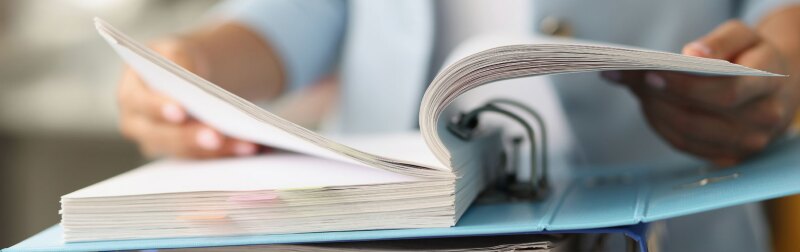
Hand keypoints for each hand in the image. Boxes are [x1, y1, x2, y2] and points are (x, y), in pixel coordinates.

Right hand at [117, 38, 259, 158]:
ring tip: (246, 144)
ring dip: (218, 150)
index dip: (160, 108)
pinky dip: (227, 153)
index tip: (181, 112)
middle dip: (193, 137)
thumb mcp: (175, 51)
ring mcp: (158, 143)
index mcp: (131, 95)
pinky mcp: (180, 154)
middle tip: (217, 136)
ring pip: (187, 152)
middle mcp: (138, 125)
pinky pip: (203, 158)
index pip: (143, 104)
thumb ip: (179, 61)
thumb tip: (193, 79)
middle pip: (164, 136)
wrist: (184, 77)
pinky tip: (250, 147)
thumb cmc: (176, 61)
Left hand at [602, 20, 799, 165]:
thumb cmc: (752, 57)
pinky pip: (686, 146)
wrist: (777, 87)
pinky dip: (662, 126)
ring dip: (656, 113)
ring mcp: (747, 143)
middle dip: (661, 99)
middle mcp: (763, 119)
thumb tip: (691, 54)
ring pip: (688, 135)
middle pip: (701, 119)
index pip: (725, 92)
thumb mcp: (744, 36)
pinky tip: (650, 106)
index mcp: (769, 85)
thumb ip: (719, 42)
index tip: (652, 73)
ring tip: (638, 89)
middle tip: (635, 80)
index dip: (684, 86)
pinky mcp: (729, 157)